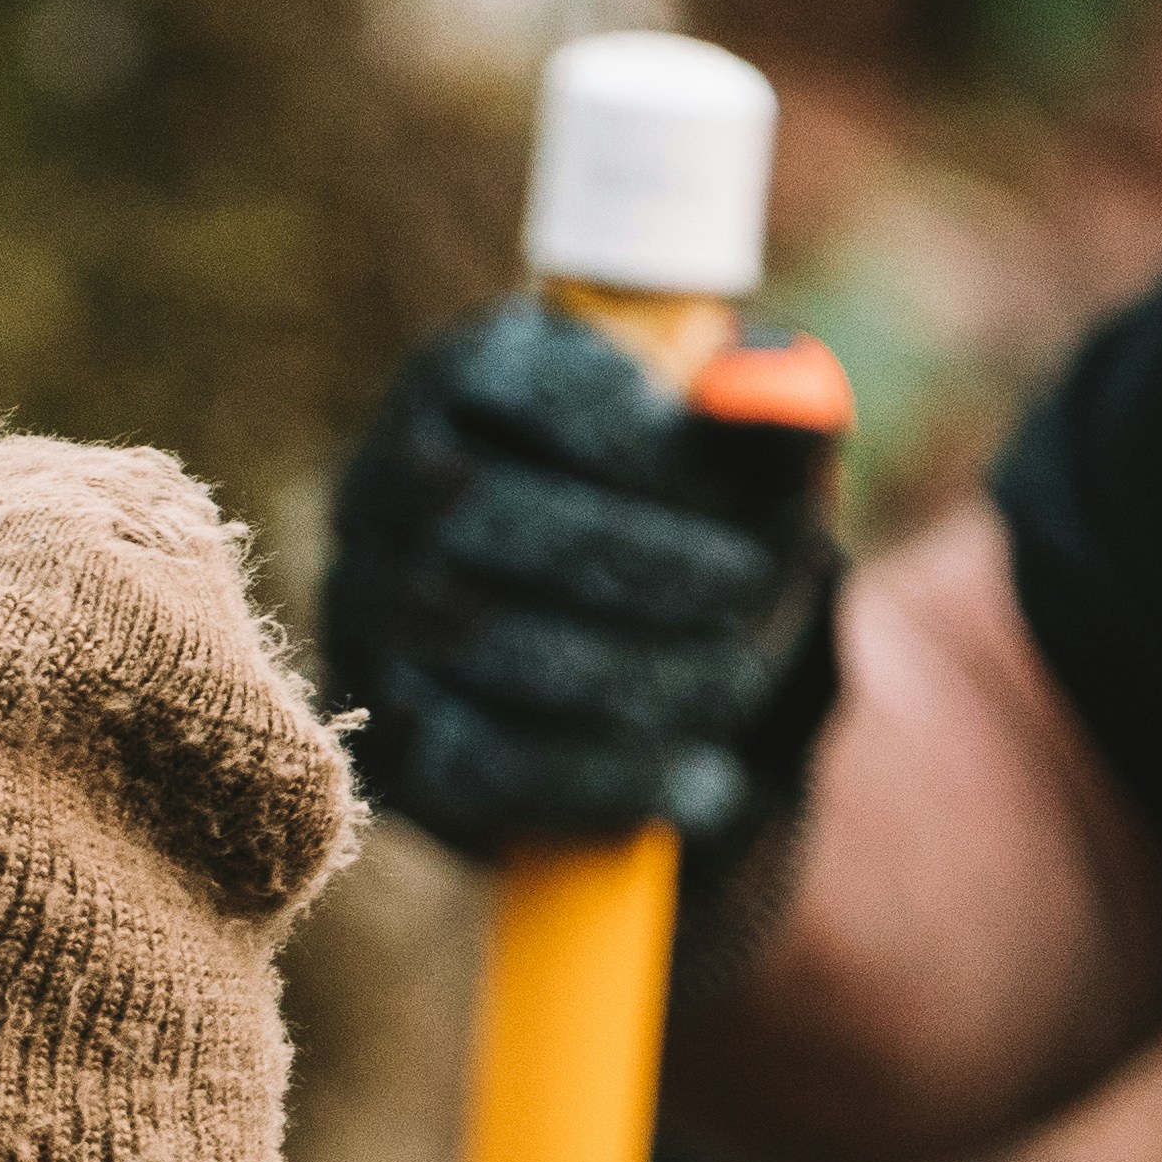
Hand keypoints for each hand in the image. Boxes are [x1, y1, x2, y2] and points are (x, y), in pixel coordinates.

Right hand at [317, 293, 843, 867]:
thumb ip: (768, 419)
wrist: (616, 644)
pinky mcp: (389, 737)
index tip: (725, 477)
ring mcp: (368, 614)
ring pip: (476, 638)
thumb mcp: (732, 455)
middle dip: (630, 555)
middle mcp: (385, 487)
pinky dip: (600, 777)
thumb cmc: (677, 513)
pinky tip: (701, 781)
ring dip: (626, 667)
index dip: (623, 432)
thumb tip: (793, 406)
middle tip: (746, 585)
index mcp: (462, 380)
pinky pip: (476, 764)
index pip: (518, 385)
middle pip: (485, 507)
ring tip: (737, 680)